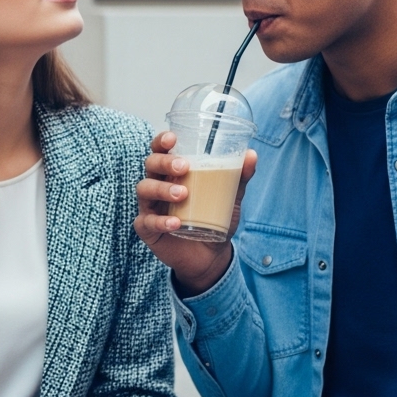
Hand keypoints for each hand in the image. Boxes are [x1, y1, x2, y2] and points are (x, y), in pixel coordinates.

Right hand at [134, 131, 257, 296]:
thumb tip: (251, 154)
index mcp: (172, 173)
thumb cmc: (214, 219)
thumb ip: (238, 178)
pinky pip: (146, 221)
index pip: (160, 151)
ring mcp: (150, 207)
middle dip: (164, 162)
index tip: (172, 139)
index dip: (161, 142)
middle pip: (150, 165)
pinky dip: (160, 221)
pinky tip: (175, 223)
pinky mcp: (147, 229)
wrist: (211, 256)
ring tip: (182, 195)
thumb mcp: (229, 198)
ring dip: (162, 189)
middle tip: (184, 167)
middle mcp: (158, 185)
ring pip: (145, 189)